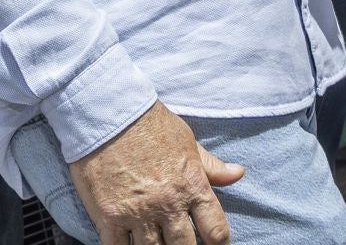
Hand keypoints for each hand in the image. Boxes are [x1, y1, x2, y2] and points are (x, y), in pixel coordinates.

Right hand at [68, 101, 242, 244]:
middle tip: (179, 242)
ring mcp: (138, 213)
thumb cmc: (150, 124)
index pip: (215, 231)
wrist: (108, 113)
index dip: (218, 244)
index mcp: (192, 186)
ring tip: (156, 242)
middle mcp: (168, 204)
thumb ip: (210, 165)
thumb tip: (238, 173)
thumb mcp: (186, 141)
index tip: (211, 244)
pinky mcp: (109, 216)